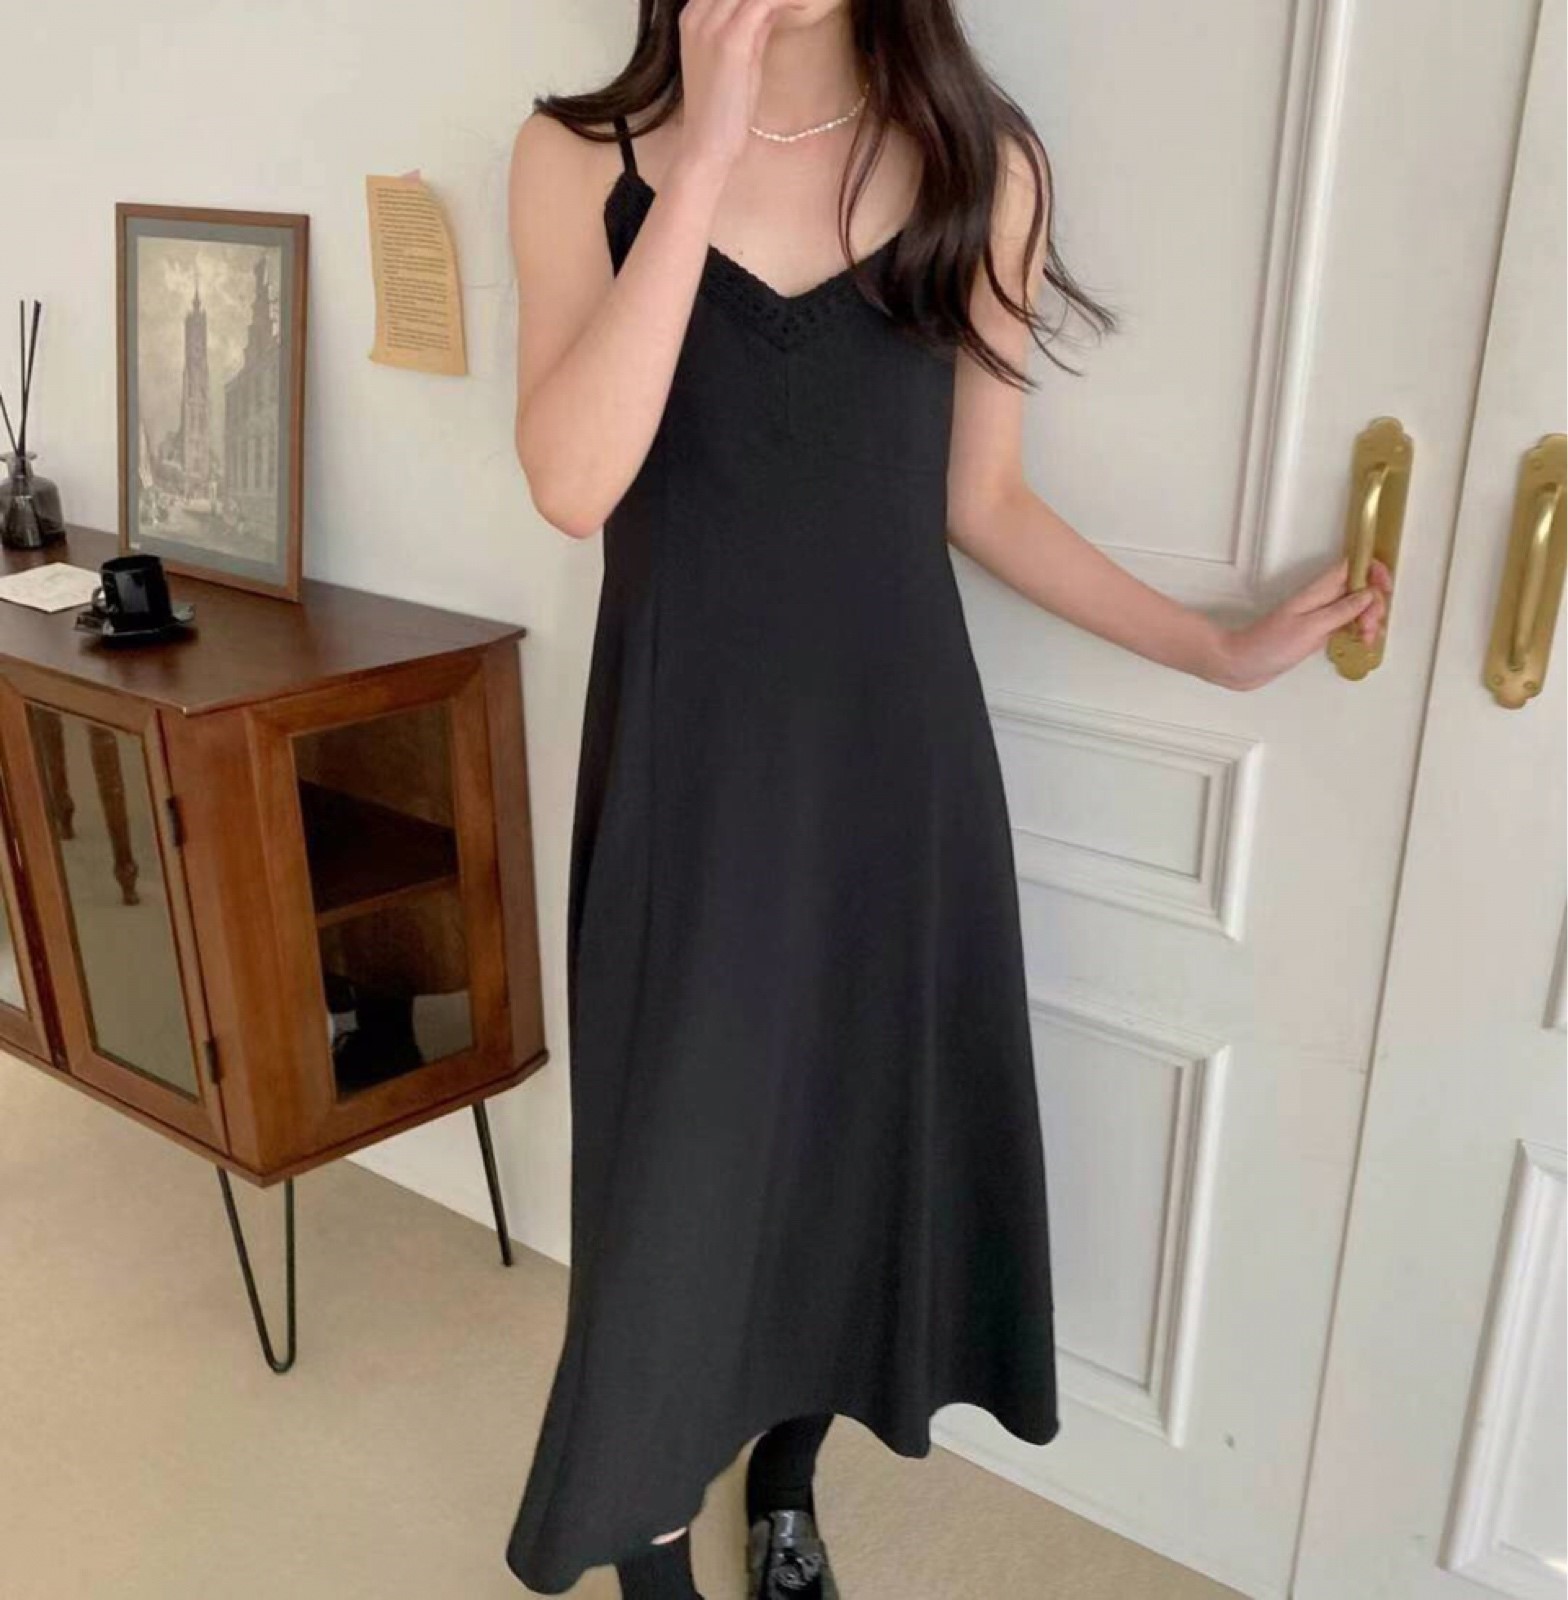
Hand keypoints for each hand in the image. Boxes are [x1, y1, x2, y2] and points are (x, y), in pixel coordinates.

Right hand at [674, 0, 791, 178]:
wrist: (707, 145)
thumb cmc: (724, 107)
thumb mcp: (738, 57)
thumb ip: (751, 27)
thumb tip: (773, 4)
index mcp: (692, 15)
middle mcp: (696, 14)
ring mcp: (710, 26)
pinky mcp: (730, 42)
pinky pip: (763, 1)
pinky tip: (803, 5)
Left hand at [1215, 555, 1392, 689]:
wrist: (1241, 664)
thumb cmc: (1268, 646)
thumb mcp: (1311, 627)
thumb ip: (1342, 611)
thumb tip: (1368, 594)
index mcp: (1317, 591)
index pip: (1351, 566)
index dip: (1373, 571)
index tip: (1385, 589)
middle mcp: (1320, 600)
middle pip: (1360, 589)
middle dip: (1374, 605)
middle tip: (1370, 626)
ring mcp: (1319, 616)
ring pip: (1356, 609)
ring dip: (1368, 621)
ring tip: (1366, 639)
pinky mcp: (1317, 632)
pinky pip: (1346, 625)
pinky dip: (1358, 632)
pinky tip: (1362, 642)